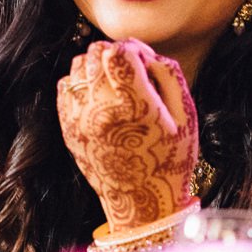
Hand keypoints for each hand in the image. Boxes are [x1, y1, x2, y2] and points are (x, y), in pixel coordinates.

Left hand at [56, 39, 199, 231]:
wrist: (140, 203)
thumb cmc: (170, 159)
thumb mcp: (186, 116)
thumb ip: (168, 75)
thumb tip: (144, 51)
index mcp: (135, 107)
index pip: (118, 52)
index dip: (133, 47)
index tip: (143, 59)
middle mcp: (102, 111)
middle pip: (95, 53)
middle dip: (115, 53)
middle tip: (131, 71)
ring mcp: (80, 120)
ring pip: (78, 66)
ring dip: (96, 65)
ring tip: (114, 83)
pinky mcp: (68, 128)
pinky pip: (65, 86)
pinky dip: (81, 82)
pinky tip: (98, 95)